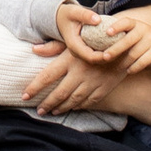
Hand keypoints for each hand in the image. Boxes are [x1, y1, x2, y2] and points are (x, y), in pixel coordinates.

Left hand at [24, 42, 150, 124]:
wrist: (126, 44)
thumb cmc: (96, 38)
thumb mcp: (75, 39)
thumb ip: (54, 46)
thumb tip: (34, 49)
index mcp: (70, 60)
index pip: (47, 77)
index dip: (34, 88)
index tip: (25, 96)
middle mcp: (79, 73)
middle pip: (59, 93)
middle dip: (47, 103)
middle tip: (39, 111)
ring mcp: (92, 83)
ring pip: (73, 100)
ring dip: (61, 107)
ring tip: (52, 111)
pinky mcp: (103, 88)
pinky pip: (89, 101)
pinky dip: (79, 107)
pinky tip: (72, 108)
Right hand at [54, 0, 119, 63]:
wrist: (60, 19)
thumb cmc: (68, 14)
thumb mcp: (74, 11)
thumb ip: (85, 15)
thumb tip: (98, 20)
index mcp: (73, 45)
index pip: (90, 57)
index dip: (103, 57)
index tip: (115, 51)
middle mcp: (77, 52)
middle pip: (95, 61)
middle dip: (109, 58)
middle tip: (123, 51)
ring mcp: (81, 52)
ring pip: (97, 60)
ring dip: (109, 56)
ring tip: (123, 50)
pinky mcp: (85, 51)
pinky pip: (97, 55)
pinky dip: (106, 52)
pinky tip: (117, 47)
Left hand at [82, 6, 150, 75]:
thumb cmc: (143, 38)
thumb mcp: (135, 31)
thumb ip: (122, 33)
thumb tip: (97, 38)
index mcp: (136, 24)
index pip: (126, 22)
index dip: (116, 26)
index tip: (107, 32)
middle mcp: (144, 30)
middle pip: (128, 40)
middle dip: (115, 49)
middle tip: (104, 57)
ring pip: (134, 53)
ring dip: (123, 62)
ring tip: (115, 68)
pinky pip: (143, 61)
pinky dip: (134, 67)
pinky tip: (128, 71)